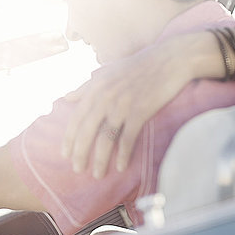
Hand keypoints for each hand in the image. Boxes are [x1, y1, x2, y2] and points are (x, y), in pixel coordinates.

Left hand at [61, 38, 195, 178]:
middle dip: (80, 153)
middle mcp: (105, 96)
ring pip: (105, 138)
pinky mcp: (140, 111)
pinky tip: (121, 167)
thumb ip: (86, 85)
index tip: (65, 154)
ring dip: (100, 159)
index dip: (69, 138)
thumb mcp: (107, 70)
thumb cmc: (138, 65)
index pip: (76, 118)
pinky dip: (123, 155)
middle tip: (77, 169)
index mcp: (96, 87)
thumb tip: (66, 97)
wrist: (169, 60)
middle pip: (87, 131)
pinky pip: (127, 138)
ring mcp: (122, 104)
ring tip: (97, 174)